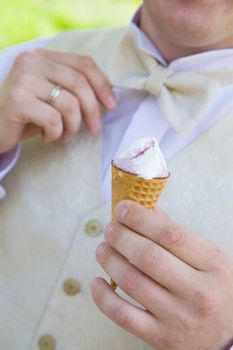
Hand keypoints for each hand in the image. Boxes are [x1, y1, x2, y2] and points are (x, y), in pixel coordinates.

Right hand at [0, 49, 115, 152]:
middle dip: (93, 110)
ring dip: (73, 126)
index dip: (103, 84)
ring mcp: (23, 79)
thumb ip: (72, 89)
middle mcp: (32, 61)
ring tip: (64, 136)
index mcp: (44, 56)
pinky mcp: (17, 100)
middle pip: (79, 83)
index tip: (112, 105)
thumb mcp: (52, 96)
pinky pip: (53, 120)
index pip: (83, 63)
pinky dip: (55, 134)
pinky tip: (47, 137)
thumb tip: (109, 96)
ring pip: (69, 104)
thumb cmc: (28, 115)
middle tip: (95, 128)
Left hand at [91, 200, 232, 349]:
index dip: (140, 218)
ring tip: (103, 248)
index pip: (170, 234)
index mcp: (213, 264)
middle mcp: (199, 292)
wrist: (230, 332)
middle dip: (120, 237)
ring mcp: (180, 318)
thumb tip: (144, 211)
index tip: (122, 209)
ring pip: (132, 282)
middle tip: (110, 229)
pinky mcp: (162, 338)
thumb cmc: (215, 287)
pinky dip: (103, 297)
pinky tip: (97, 281)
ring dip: (110, 260)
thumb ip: (177, 233)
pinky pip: (123, 315)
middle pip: (148, 256)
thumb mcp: (208, 257)